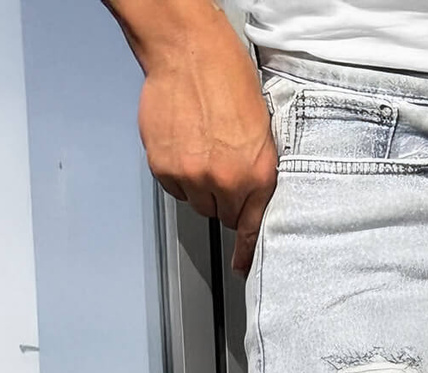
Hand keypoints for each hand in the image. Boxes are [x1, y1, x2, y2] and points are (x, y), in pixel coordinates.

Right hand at [136, 8, 276, 275]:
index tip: (243, 266)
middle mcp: (226, 181)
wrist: (187, 51)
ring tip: (200, 147)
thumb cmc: (228, 79)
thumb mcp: (262, 130)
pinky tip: (182, 143)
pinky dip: (177, 172)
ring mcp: (193, 177)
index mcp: (257, 173)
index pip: (252, 226)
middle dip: (223, 198)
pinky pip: (174, 188)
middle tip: (219, 165)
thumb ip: (257, 171)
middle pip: (222, 215)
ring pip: (197, 202)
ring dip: (198, 184)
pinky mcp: (165, 168)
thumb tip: (249, 200)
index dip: (246, 249)